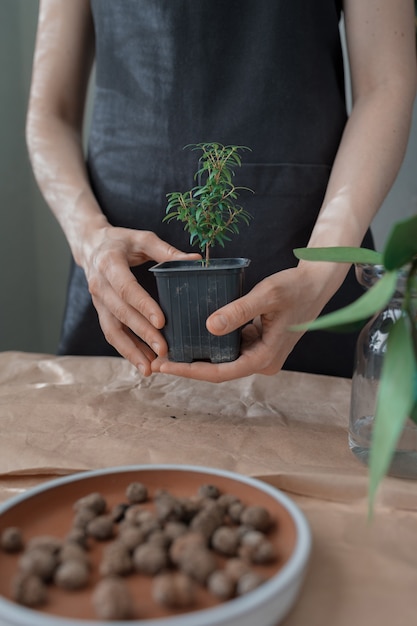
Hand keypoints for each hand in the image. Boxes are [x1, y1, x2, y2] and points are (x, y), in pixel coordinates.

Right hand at [83, 226, 200, 374]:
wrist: (91, 246)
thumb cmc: (122, 241)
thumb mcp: (142, 238)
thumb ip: (167, 251)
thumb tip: (196, 260)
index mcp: (109, 263)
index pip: (126, 288)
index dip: (143, 305)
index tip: (161, 322)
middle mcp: (99, 285)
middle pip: (121, 313)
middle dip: (142, 334)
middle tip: (163, 350)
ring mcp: (98, 302)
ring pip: (112, 330)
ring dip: (131, 351)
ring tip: (150, 368)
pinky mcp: (101, 312)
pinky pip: (112, 334)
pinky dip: (127, 350)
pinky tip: (144, 364)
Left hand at [151, 266, 326, 381]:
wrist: (316, 283)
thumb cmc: (295, 288)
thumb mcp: (266, 296)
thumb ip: (239, 311)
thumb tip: (209, 327)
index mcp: (264, 358)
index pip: (219, 372)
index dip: (189, 370)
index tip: (164, 365)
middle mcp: (261, 362)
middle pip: (218, 368)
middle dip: (188, 365)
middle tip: (156, 359)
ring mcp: (259, 353)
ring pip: (222, 358)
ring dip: (197, 354)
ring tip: (167, 349)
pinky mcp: (257, 343)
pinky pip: (229, 346)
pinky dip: (209, 342)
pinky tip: (189, 334)